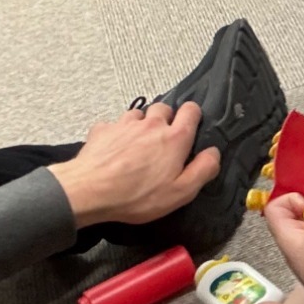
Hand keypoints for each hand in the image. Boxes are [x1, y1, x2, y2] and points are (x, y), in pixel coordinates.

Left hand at [47, 101, 221, 227]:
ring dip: (141, 125)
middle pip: (164, 108)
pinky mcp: (103, 129)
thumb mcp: (181, 192)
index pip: (191, 110)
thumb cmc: (137, 195)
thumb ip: (203, 170)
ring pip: (139, 114)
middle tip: (162, 140)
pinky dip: (116, 133)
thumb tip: (214, 154)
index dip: (193, 115)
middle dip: (166, 119)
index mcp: (175, 138)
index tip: (190, 126)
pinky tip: (113, 149)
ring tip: (137, 145)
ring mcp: (125, 124)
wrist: (90, 192)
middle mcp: (152, 124)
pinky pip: (113, 124)